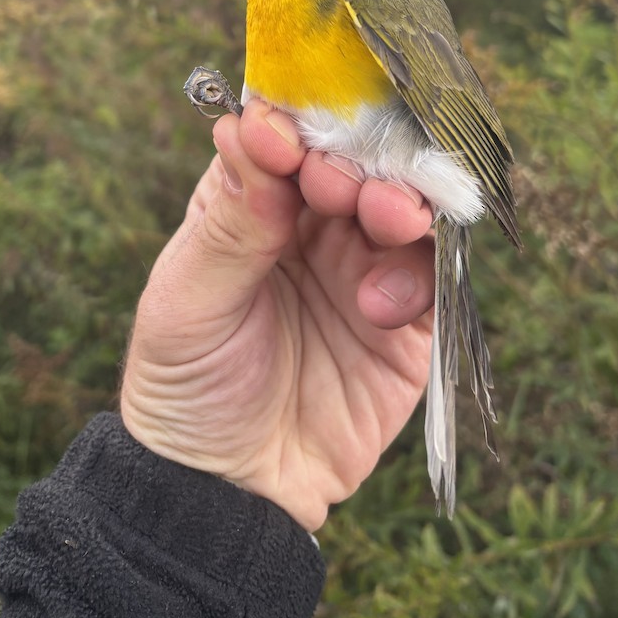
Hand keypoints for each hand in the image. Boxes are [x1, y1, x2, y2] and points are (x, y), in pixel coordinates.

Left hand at [120, 98, 434, 530]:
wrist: (229, 491)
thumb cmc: (187, 386)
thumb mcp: (188, 301)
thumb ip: (229, 220)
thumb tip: (251, 126)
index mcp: (249, 203)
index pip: (283, 138)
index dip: (294, 126)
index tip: (290, 135)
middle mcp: (311, 225)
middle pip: (352, 162)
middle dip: (355, 160)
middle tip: (341, 184)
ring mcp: (361, 268)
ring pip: (401, 206)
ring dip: (397, 202)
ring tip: (384, 219)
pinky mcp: (406, 322)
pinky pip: (431, 275)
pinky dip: (414, 275)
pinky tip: (378, 306)